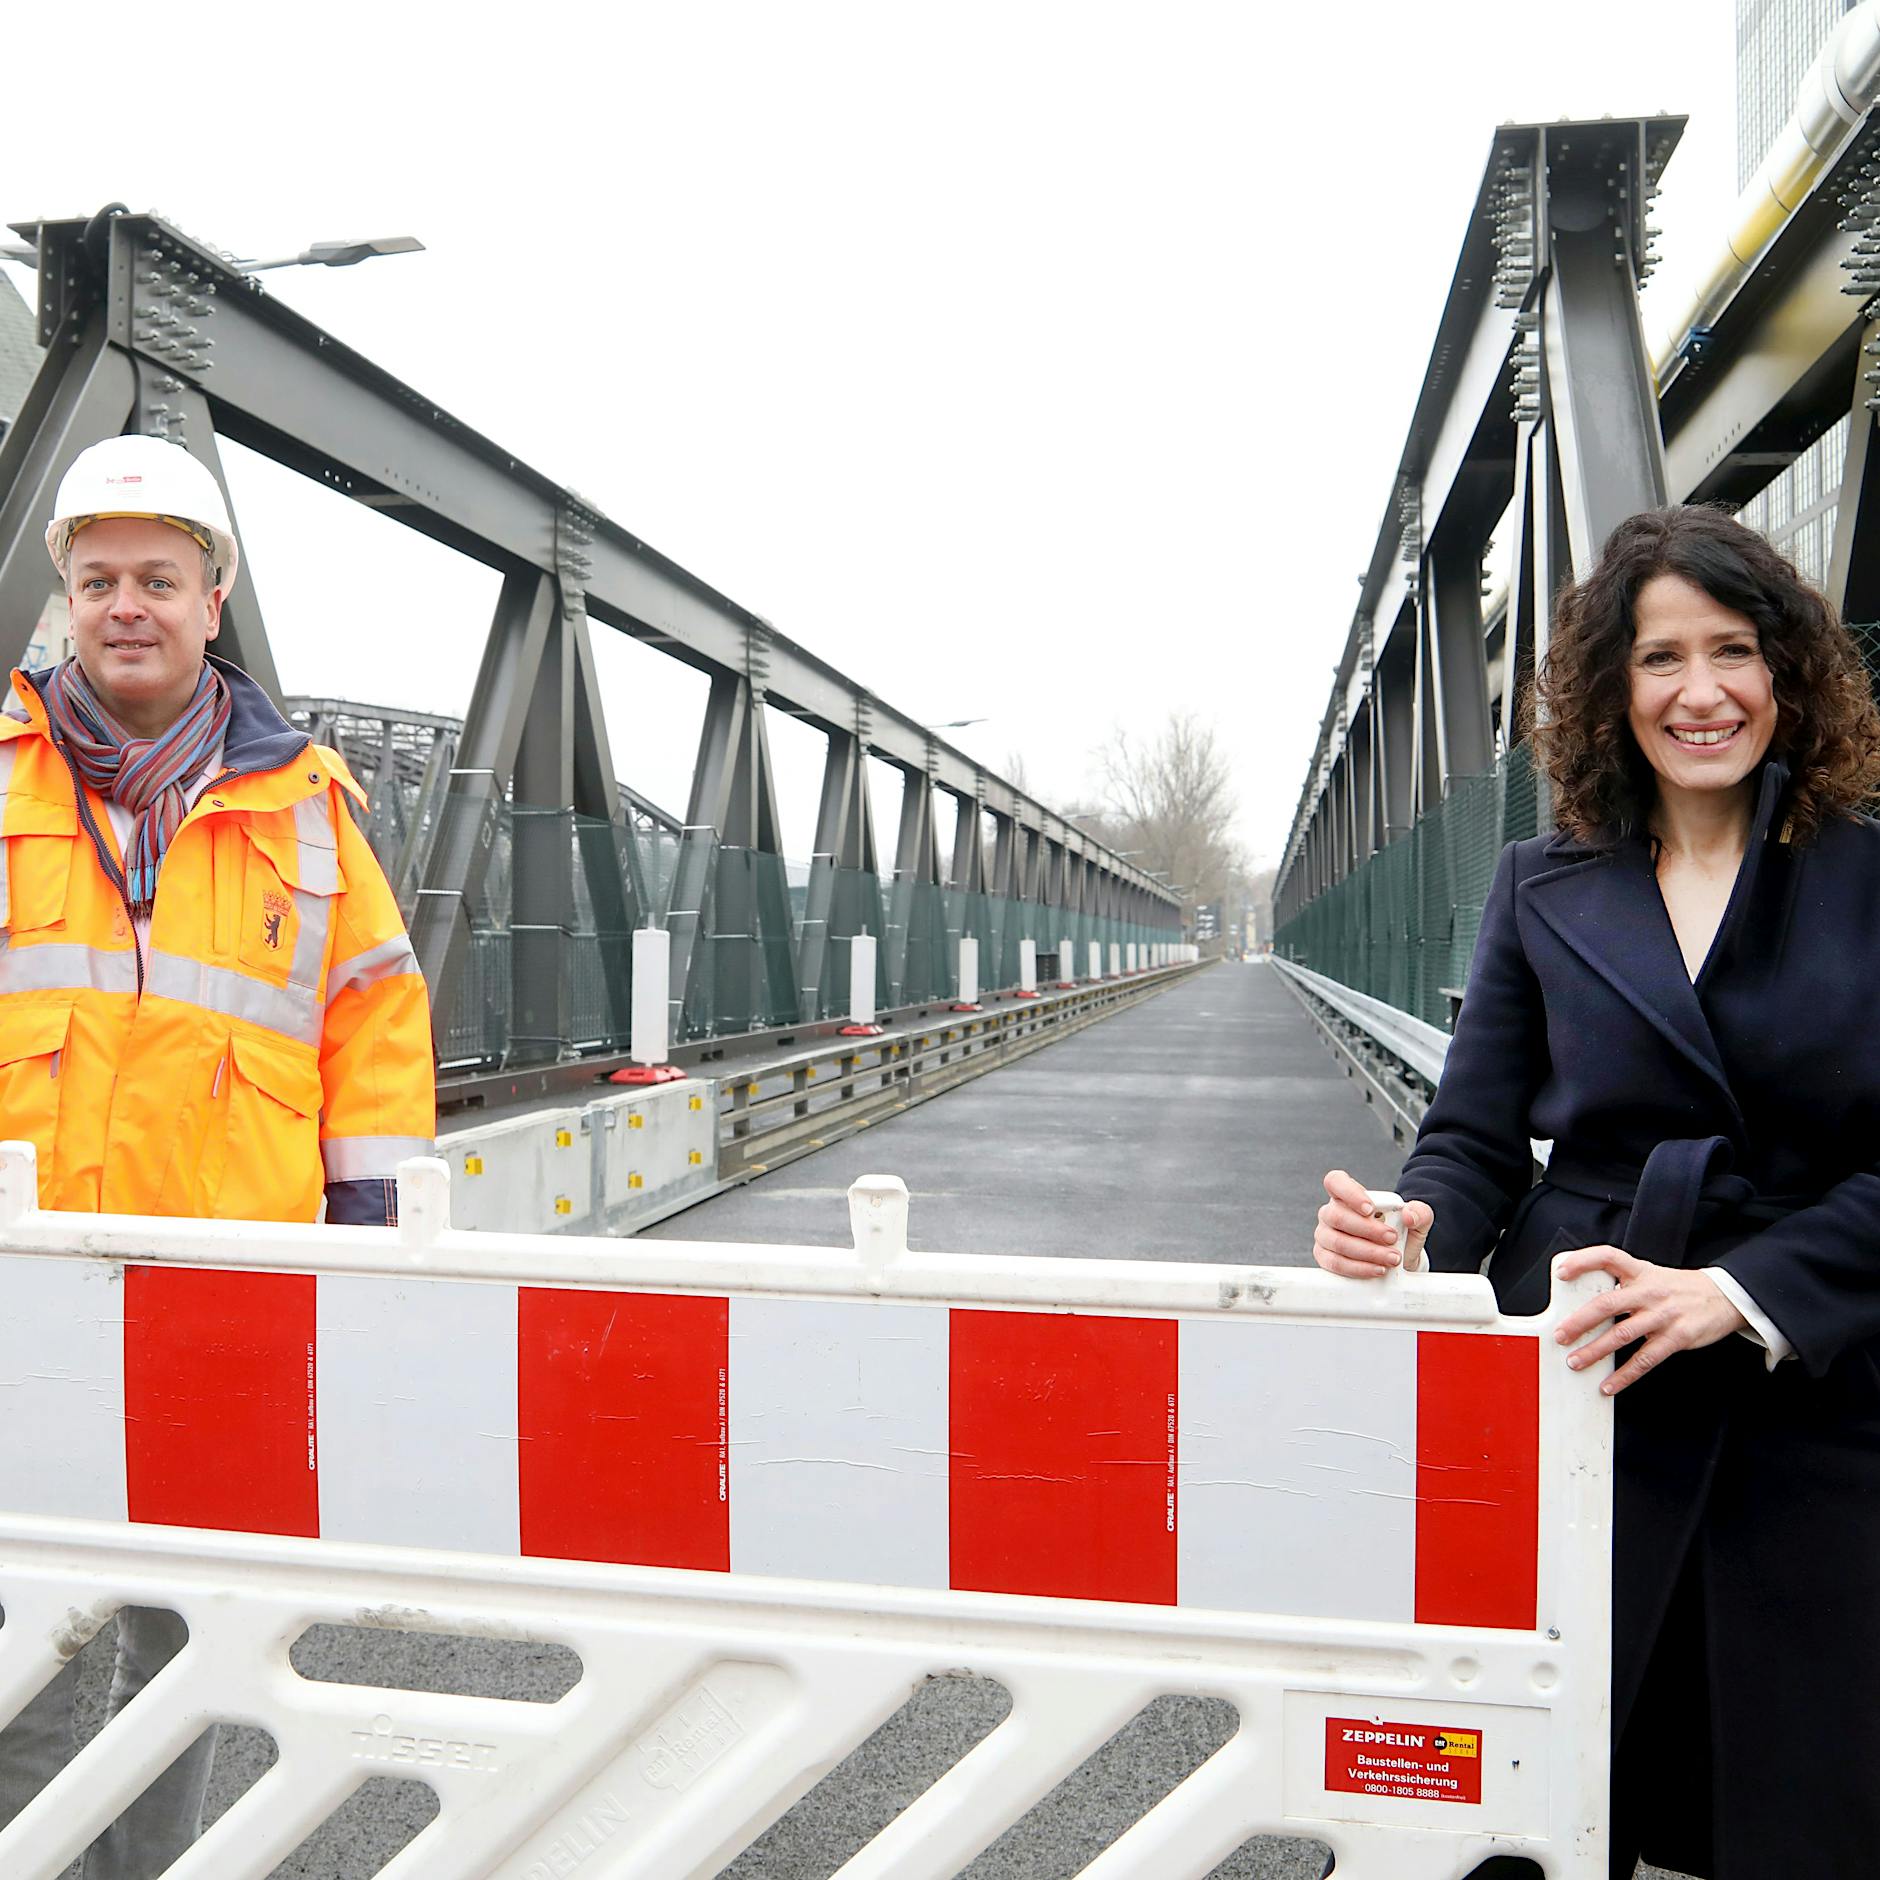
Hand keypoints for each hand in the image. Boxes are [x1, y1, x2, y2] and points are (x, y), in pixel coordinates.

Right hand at [1314, 1169, 1432, 1278]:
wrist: (1398, 1257)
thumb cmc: (1400, 1233)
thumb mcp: (1416, 1219)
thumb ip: (1419, 1211)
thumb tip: (1409, 1215)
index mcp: (1347, 1194)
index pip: (1335, 1182)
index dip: (1349, 1194)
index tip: (1370, 1209)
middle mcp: (1331, 1212)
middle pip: (1337, 1216)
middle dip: (1368, 1230)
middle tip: (1392, 1238)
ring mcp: (1325, 1235)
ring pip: (1337, 1242)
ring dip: (1367, 1252)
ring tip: (1391, 1258)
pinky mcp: (1324, 1257)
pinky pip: (1335, 1263)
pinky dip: (1358, 1268)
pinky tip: (1376, 1269)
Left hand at [1553, 1246, 1748, 1394]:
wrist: (1724, 1297)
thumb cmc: (1679, 1288)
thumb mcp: (1651, 1275)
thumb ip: (1623, 1284)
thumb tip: (1586, 1302)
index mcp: (1640, 1272)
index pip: (1608, 1256)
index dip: (1582, 1261)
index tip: (1561, 1272)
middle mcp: (1649, 1291)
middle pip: (1607, 1304)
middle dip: (1579, 1321)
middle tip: (1560, 1335)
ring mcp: (1663, 1315)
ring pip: (1622, 1335)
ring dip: (1595, 1351)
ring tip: (1575, 1362)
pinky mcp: (1677, 1338)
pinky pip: (1645, 1360)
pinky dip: (1624, 1375)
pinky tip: (1609, 1385)